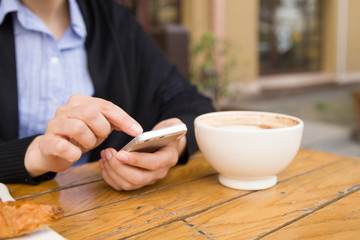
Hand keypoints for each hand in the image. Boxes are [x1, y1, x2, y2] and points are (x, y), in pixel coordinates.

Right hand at [24, 94, 142, 176]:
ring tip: (87, 145)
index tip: (137, 131)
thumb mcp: (99, 126)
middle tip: (101, 137)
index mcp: (80, 101)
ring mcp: (54, 124)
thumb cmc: (81, 136)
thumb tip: (136, 128)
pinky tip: (76, 154)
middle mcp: (65, 109)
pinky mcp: (47, 142)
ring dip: (89, 141)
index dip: (123, 119)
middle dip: (102, 129)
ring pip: (78, 128)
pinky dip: (74, 153)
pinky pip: (64, 147)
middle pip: (91, 113)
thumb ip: (115, 121)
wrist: (53, 151)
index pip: (106, 106)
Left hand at [99, 118, 186, 190]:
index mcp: (168, 158)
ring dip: (112, 171)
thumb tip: (173, 129)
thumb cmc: (166, 133)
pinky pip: (121, 186)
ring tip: (104, 155)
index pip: (152, 164)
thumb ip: (173, 126)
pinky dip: (109, 177)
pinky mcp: (138, 182)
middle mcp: (159, 173)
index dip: (136, 160)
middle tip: (108, 153)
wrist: (165, 143)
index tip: (119, 153)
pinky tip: (103, 163)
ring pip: (128, 184)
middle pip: (138, 179)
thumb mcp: (173, 126)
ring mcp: (148, 179)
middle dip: (119, 167)